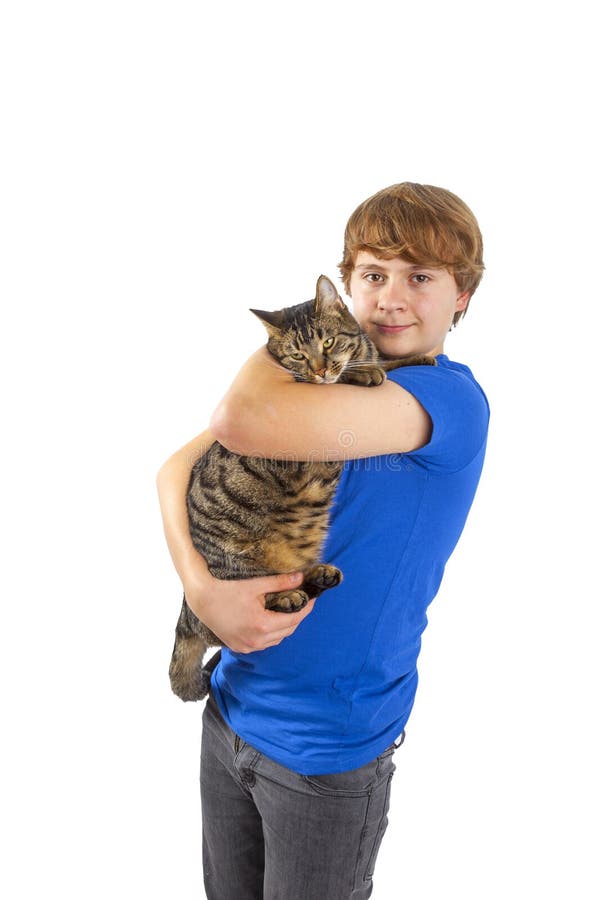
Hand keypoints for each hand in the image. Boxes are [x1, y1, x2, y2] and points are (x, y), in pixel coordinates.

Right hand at [183, 561, 314, 653]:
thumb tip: (301, 578)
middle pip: (287, 630)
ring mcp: (247, 646)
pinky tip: (270, 621)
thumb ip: (280, 583)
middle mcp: (256, 640)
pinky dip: (270, 634)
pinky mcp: (239, 647)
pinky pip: (263, 643)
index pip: (294, 618)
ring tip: (287, 610)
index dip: (306, 608)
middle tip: (302, 602)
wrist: (201, 599)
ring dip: (284, 626)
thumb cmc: (226, 589)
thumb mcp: (255, 585)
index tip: (313, 598)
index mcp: (262, 625)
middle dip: (297, 616)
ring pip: (276, 639)